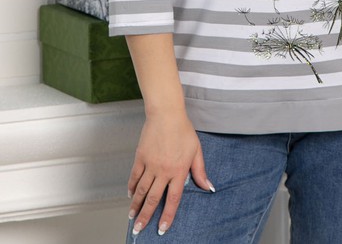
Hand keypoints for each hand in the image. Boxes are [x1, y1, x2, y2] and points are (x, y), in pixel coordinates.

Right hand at [128, 113, 213, 236]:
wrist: (166, 114)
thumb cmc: (183, 130)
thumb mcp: (196, 150)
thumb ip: (200, 171)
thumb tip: (208, 187)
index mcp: (179, 171)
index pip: (173, 199)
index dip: (168, 215)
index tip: (162, 228)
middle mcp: (163, 171)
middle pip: (153, 199)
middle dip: (146, 216)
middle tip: (139, 230)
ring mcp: (150, 164)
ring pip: (142, 190)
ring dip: (136, 205)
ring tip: (132, 216)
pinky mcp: (140, 157)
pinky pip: (135, 176)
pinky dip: (132, 187)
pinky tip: (130, 194)